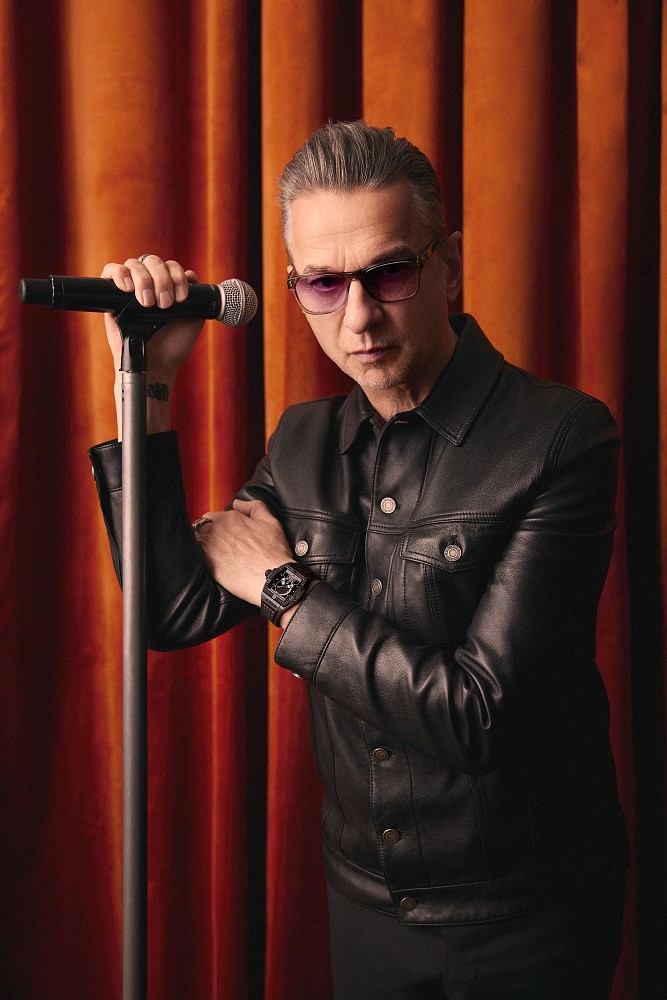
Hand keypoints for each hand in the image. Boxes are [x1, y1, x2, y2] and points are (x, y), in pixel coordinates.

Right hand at [102, 255, 204, 436]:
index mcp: (167, 286)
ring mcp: (130, 288)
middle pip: (153, 261)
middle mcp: (149, 284)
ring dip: (144, 280)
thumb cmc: (174, 346)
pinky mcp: (112, 296)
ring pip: (135, 264)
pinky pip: (110, 270)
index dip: (177, 276)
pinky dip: (119, 273)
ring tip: (148, 303)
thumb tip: (191, 275)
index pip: (170, 266)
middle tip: (165, 304)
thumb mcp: (193, 319)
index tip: (181, 298)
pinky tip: (128, 288)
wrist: (157, 365)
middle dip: (162, 279)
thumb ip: (196, 297)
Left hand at [194, 499, 295, 606]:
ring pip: (197, 540)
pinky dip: (201, 557)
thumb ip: (254, 507)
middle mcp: (216, 528)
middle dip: (209, 534)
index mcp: (230, 517)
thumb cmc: (274, 553)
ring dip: (203, 545)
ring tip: (217, 555)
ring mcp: (209, 545)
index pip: (212, 516)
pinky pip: (196, 555)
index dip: (218, 526)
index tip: (226, 536)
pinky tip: (213, 564)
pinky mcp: (205, 562)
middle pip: (201, 527)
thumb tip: (237, 503)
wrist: (271, 578)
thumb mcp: (271, 522)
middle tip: (222, 546)